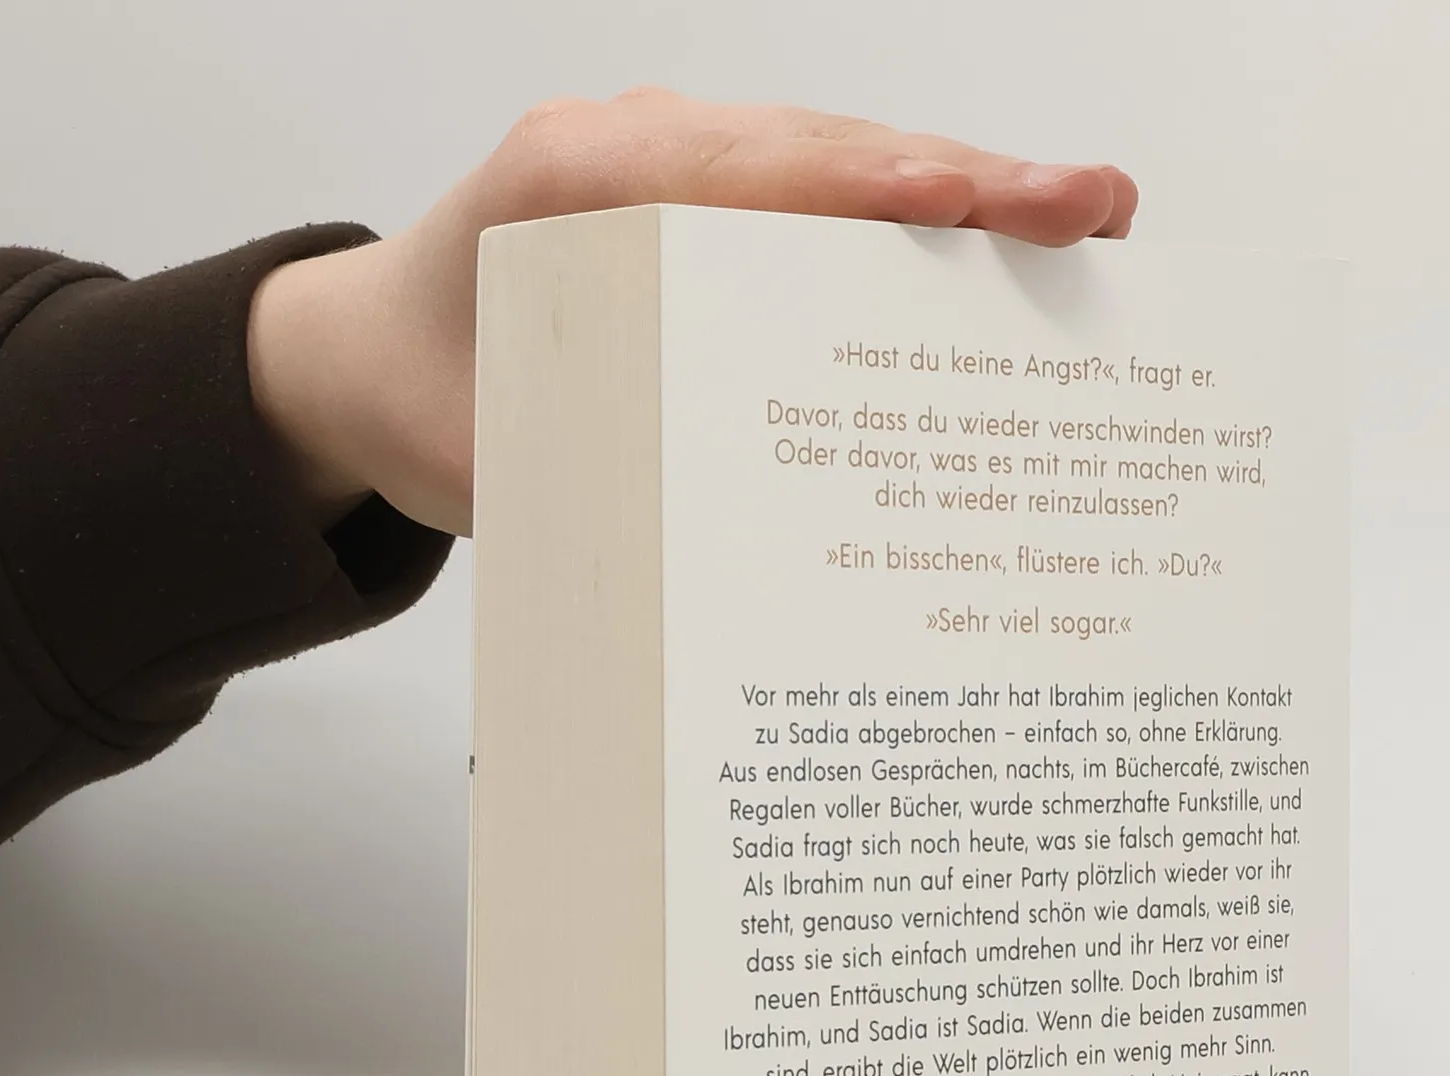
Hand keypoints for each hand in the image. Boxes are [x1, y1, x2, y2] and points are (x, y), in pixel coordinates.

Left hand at [247, 90, 1138, 536]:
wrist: (356, 355)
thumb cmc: (420, 398)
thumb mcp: (485, 462)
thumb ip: (591, 484)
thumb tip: (732, 551)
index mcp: (575, 186)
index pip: (747, 174)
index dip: (866, 189)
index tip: (965, 201)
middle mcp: (634, 149)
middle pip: (825, 150)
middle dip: (967, 181)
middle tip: (1093, 209)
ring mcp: (674, 160)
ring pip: (838, 159)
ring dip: (961, 193)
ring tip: (1082, 222)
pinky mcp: (701, 195)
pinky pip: (819, 192)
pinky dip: (910, 219)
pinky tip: (997, 249)